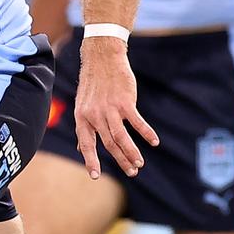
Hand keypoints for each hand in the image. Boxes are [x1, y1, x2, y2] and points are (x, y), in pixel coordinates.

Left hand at [74, 36, 158, 179]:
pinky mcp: (124, 101)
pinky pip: (136, 121)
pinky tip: (153, 141)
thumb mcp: (82, 104)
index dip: (90, 160)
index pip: (86, 143)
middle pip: (108, 143)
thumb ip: (84, 125)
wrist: (102, 58)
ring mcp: (109, 108)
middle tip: (131, 172)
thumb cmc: (93, 83)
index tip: (95, 176)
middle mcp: (94, 115)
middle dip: (120, 160)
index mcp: (82, 117)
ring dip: (132, 152)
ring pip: (121, 136)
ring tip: (139, 163)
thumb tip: (79, 147)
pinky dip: (146, 132)